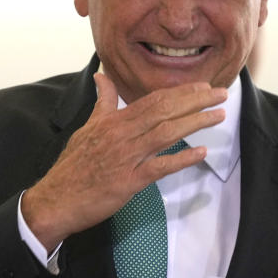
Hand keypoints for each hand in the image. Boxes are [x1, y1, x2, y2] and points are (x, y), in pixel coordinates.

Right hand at [21, 73, 226, 249]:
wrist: (55, 200)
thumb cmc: (73, 166)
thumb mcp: (87, 128)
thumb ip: (103, 103)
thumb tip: (103, 77)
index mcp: (114, 121)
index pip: (153, 100)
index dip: (180, 92)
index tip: (203, 87)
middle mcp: (122, 134)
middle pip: (164, 111)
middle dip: (195, 101)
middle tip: (221, 95)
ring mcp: (126, 157)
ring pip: (165, 133)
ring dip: (194, 123)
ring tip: (218, 116)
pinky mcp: (128, 181)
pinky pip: (159, 167)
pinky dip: (181, 159)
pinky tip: (201, 153)